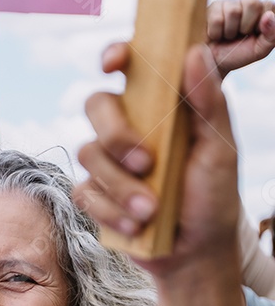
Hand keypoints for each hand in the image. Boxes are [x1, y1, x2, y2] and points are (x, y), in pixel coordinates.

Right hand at [75, 44, 238, 277]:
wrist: (197, 252)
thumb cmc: (213, 196)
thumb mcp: (220, 149)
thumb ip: (209, 102)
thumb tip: (195, 52)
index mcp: (158, 108)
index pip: (128, 68)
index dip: (114, 55)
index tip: (114, 63)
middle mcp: (128, 128)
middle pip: (95, 105)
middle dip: (116, 134)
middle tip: (145, 162)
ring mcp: (108, 162)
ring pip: (89, 154)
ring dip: (121, 186)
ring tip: (152, 209)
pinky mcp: (96, 196)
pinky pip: (84, 192)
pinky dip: (111, 211)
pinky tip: (137, 224)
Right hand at [206, 0, 274, 76]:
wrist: (213, 64)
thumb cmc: (237, 55)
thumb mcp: (259, 50)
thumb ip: (271, 35)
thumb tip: (269, 16)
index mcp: (263, 10)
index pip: (269, 5)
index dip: (261, 24)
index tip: (254, 35)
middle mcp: (248, 2)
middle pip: (253, 3)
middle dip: (245, 26)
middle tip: (239, 36)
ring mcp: (230, 3)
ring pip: (233, 11)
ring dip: (229, 32)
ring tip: (226, 37)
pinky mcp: (213, 7)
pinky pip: (216, 19)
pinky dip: (216, 33)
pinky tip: (216, 35)